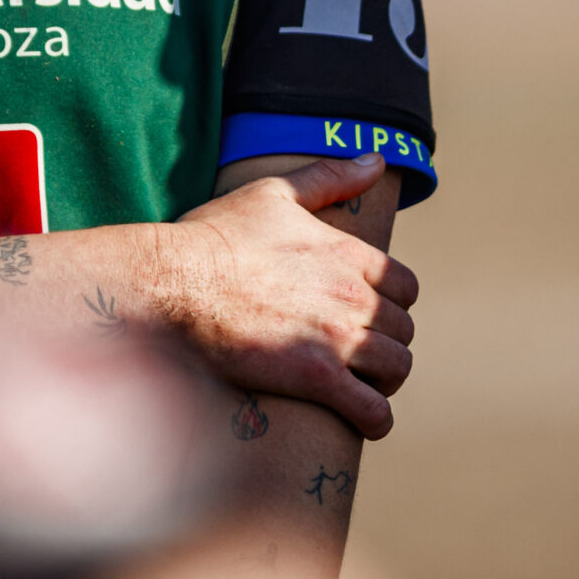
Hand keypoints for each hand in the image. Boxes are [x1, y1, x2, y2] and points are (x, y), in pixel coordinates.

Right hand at [151, 153, 416, 439]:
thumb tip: (376, 158)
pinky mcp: (318, 378)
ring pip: (397, 367)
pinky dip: (376, 419)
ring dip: (384, 378)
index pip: (405, 286)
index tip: (367, 313)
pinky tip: (364, 420)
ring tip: (362, 384)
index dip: (390, 302)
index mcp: (348, 253)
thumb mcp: (273, 194)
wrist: (174, 284)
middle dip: (386, 341)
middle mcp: (354, 295)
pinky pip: (374, 410)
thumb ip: (328, 176)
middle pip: (403, 328)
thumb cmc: (214, 238)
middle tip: (358, 352)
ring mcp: (339, 338)